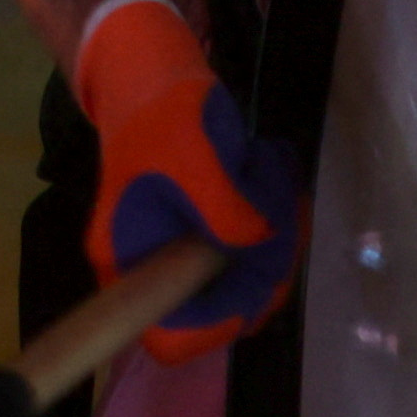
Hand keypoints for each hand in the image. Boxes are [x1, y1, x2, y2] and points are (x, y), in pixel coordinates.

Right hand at [72, 0, 296, 360]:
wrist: (152, 78)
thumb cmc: (165, 115)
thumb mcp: (196, 156)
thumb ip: (227, 212)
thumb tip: (257, 246)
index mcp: (130, 261)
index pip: (170, 338)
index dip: (220, 322)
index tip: (251, 275)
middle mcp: (153, 272)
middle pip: (221, 313)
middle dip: (266, 267)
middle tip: (285, 214)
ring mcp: (181, 257)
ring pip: (246, 284)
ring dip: (277, 239)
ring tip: (277, 181)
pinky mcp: (207, 239)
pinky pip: (252, 256)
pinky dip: (275, 226)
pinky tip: (274, 183)